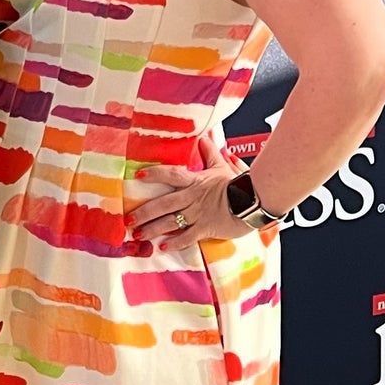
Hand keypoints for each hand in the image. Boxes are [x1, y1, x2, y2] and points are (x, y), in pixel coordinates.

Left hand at [127, 162, 251, 245]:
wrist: (255, 201)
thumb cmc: (239, 184)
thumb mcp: (223, 166)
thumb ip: (211, 153)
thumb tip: (205, 138)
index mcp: (195, 182)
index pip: (171, 175)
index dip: (154, 174)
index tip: (138, 175)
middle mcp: (192, 198)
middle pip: (163, 203)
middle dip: (144, 211)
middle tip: (129, 218)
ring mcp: (198, 214)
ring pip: (170, 222)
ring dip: (153, 228)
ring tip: (138, 235)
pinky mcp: (206, 229)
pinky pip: (187, 237)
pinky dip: (175, 243)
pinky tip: (162, 246)